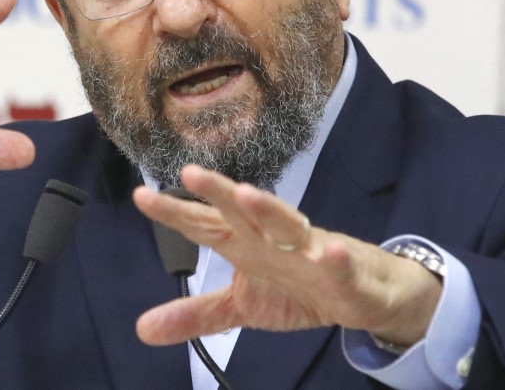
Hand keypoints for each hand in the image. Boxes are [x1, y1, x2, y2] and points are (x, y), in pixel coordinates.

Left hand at [132, 165, 440, 346]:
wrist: (363, 293)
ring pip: (288, 224)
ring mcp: (310, 251)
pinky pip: (341, 264)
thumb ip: (195, 314)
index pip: (204, 225)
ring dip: (268, 209)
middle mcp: (273, 239)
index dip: (174, 212)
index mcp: (245, 244)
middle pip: (241, 213)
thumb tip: (141, 329)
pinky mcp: (346, 274)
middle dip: (217, 193)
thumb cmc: (297, 286)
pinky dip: (336, 258)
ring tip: (245, 195)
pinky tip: (330, 251)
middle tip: (191, 174)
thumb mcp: (240, 306)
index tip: (141, 196)